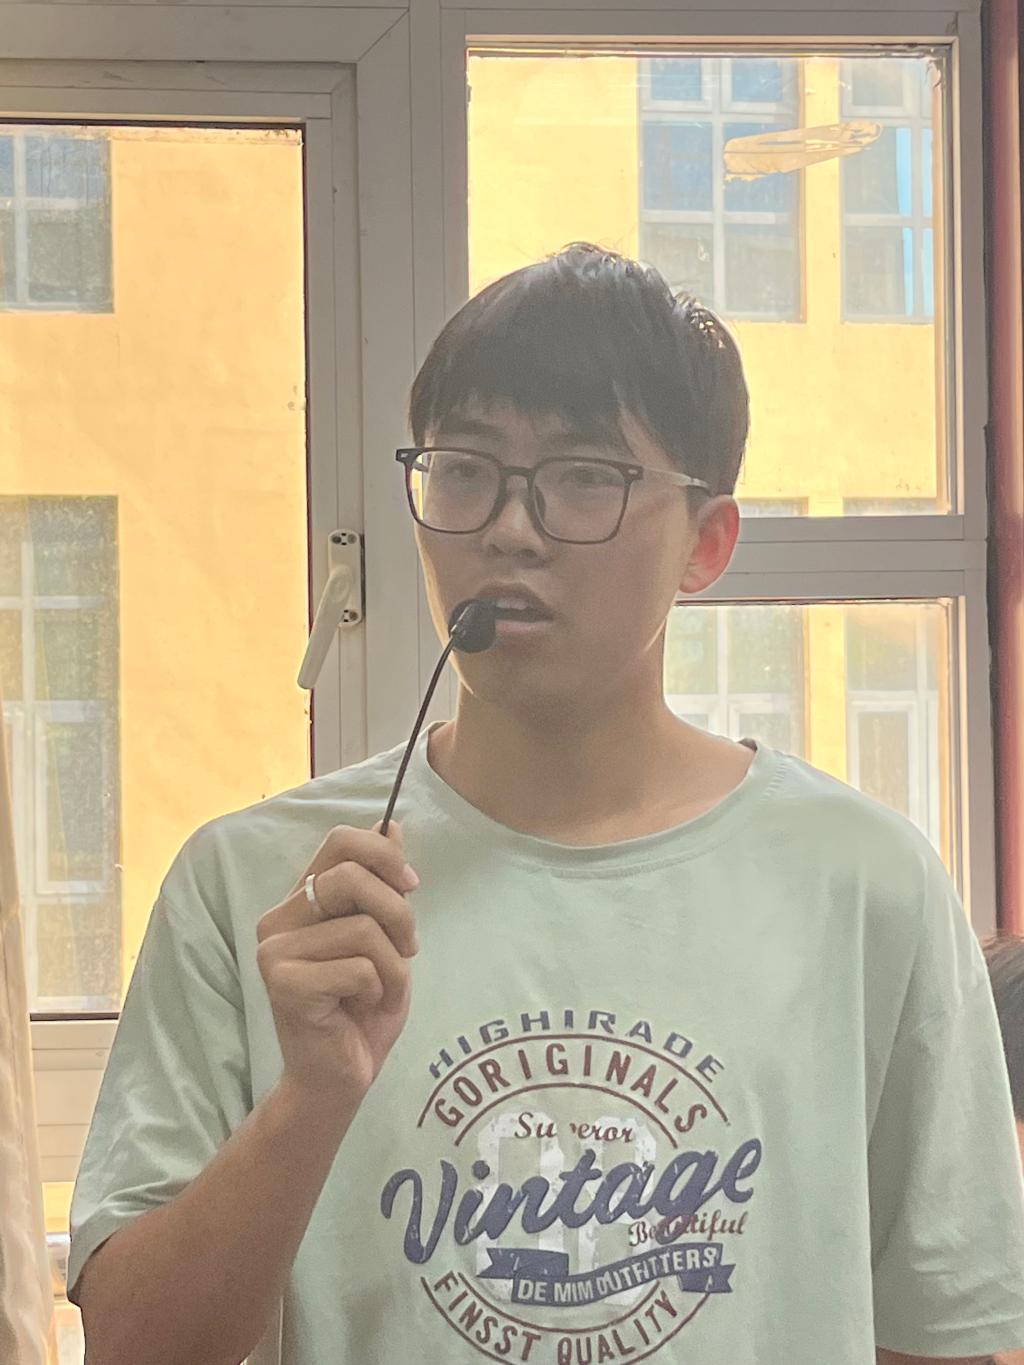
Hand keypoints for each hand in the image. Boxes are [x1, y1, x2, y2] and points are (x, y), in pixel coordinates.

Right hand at [256, 820, 419, 1107]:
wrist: (339, 1077)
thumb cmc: (362, 1007)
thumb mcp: (385, 937)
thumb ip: (383, 884)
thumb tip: (392, 823)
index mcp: (302, 900)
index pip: (339, 841)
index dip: (383, 853)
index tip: (411, 884)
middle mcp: (279, 918)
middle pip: (353, 877)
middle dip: (398, 912)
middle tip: (410, 947)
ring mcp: (275, 951)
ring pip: (363, 928)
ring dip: (394, 964)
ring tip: (382, 990)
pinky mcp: (283, 983)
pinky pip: (359, 968)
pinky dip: (380, 989)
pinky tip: (362, 1009)